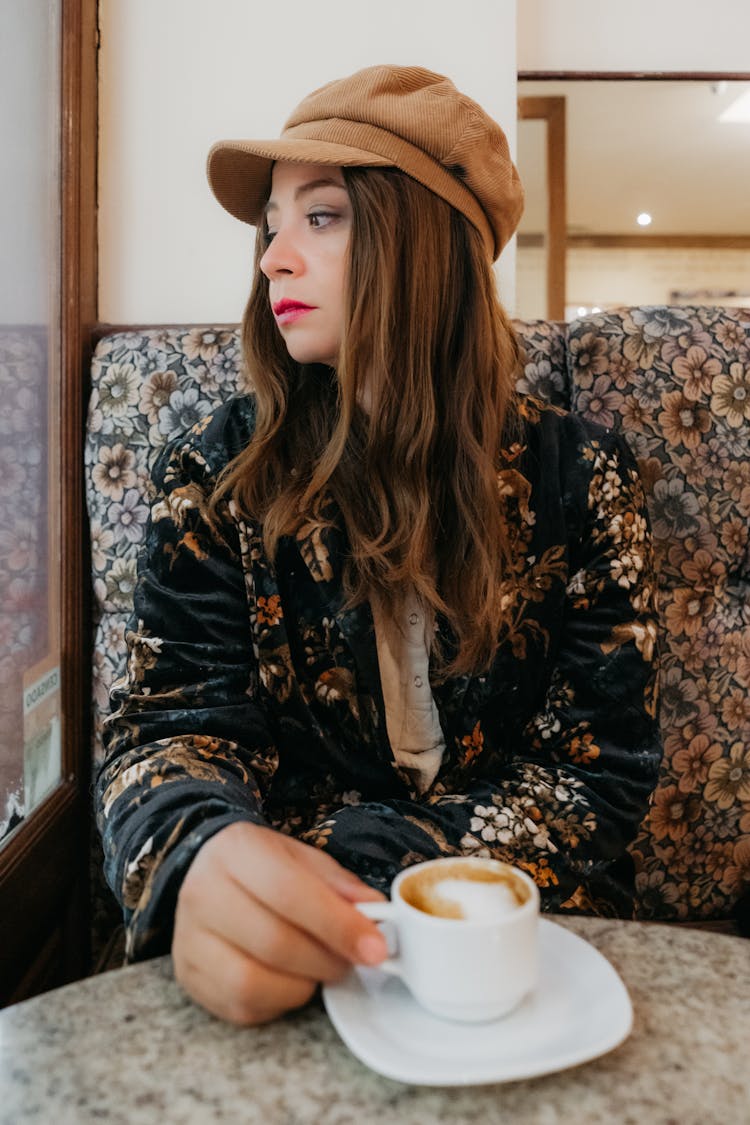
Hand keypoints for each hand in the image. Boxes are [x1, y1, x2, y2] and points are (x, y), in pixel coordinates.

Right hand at [172, 821, 387, 1024]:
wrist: (207, 872)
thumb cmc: (263, 867)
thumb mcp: (302, 858)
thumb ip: (339, 886)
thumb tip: (374, 914)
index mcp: (235, 850)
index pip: (290, 892)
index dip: (338, 925)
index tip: (376, 948)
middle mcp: (202, 892)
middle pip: (274, 942)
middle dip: (326, 959)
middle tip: (351, 959)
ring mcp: (189, 938)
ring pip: (252, 982)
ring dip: (301, 985)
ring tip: (319, 969)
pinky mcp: (189, 976)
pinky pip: (240, 1006)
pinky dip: (277, 1001)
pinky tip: (290, 980)